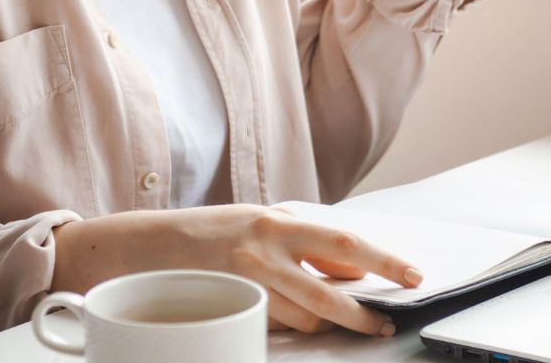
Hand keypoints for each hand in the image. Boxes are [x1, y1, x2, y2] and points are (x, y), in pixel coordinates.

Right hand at [51, 204, 422, 335]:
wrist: (138, 249)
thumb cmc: (206, 234)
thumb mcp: (261, 224)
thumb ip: (307, 243)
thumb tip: (354, 265)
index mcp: (278, 222)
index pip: (344, 242)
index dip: (383, 260)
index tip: (411, 275)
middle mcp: (263, 252)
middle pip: (328, 293)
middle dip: (363, 314)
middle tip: (383, 324)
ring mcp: (244, 285)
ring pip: (304, 318)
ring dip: (324, 323)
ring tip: (338, 323)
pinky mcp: (228, 311)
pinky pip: (274, 328)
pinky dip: (289, 327)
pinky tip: (290, 320)